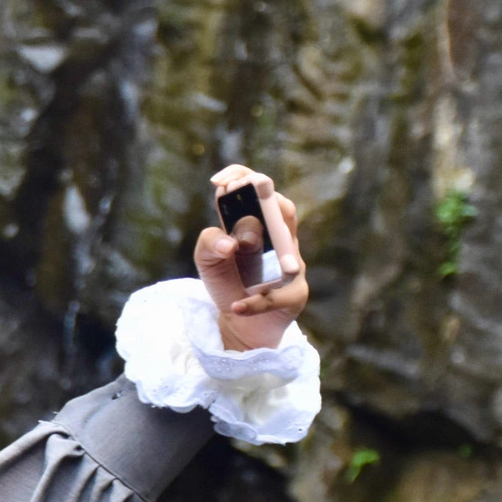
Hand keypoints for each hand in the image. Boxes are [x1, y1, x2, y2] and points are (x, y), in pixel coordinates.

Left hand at [195, 165, 310, 350]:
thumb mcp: (207, 260)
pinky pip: (278, 295)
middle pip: (282, 210)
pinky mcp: (294, 296)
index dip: (245, 178)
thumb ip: (209, 242)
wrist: (238, 323)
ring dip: (262, 244)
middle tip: (234, 193)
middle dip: (261, 199)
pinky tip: (236, 305)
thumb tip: (230, 243)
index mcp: (259, 224)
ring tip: (236, 246)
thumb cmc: (227, 282)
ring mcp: (291, 266)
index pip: (261, 191)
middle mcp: (280, 240)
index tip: (222, 180)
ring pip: (288, 247)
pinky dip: (255, 302)